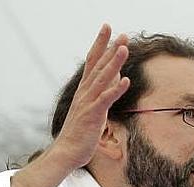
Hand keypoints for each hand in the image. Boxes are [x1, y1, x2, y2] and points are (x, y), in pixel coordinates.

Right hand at [52, 24, 129, 169]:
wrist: (66, 152)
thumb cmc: (80, 134)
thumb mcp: (94, 111)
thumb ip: (104, 94)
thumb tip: (116, 80)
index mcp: (84, 91)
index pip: (92, 62)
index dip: (100, 44)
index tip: (108, 28)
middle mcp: (85, 93)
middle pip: (98, 66)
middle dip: (109, 48)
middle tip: (121, 33)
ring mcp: (88, 103)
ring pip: (102, 79)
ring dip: (114, 63)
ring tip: (124, 48)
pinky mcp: (93, 115)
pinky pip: (106, 100)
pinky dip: (116, 90)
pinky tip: (126, 81)